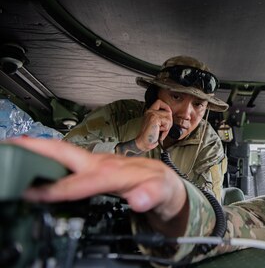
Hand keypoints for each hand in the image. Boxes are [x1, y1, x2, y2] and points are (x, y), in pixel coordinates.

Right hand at [7, 137, 187, 234]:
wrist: (167, 183)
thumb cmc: (163, 187)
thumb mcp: (163, 194)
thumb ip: (151, 196)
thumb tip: (138, 199)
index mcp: (119, 171)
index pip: (85, 179)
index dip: (62, 187)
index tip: (39, 193)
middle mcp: (105, 162)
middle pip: (68, 153)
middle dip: (40, 150)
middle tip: (13, 147)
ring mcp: (98, 162)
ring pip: (64, 153)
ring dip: (38, 150)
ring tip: (14, 149)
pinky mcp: (94, 165)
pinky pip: (68, 159)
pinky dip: (47, 156)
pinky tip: (35, 158)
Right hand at [135, 99, 172, 150]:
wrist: (144, 142)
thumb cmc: (150, 135)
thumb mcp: (156, 124)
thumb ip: (161, 117)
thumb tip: (170, 114)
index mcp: (149, 112)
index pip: (159, 102)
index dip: (166, 107)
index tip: (167, 114)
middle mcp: (150, 111)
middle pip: (168, 111)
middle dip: (169, 122)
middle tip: (163, 128)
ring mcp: (152, 114)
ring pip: (169, 117)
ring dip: (167, 127)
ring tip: (160, 131)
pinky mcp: (154, 118)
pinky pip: (167, 122)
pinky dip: (165, 129)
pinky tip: (158, 132)